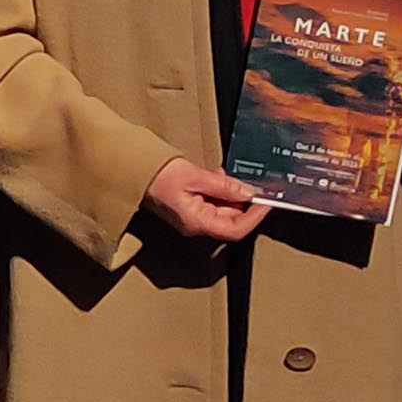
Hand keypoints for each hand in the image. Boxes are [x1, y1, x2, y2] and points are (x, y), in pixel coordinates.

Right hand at [144, 157, 272, 244]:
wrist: (135, 173)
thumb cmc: (157, 177)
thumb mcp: (196, 176)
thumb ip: (224, 186)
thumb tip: (248, 192)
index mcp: (196, 222)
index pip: (235, 229)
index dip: (255, 216)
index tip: (266, 202)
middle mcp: (196, 225)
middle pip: (232, 220)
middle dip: (244, 201)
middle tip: (251, 182)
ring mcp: (194, 218)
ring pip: (225, 211)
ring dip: (232, 194)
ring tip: (226, 176)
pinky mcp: (192, 209)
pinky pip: (214, 204)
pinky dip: (221, 191)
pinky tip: (217, 178)